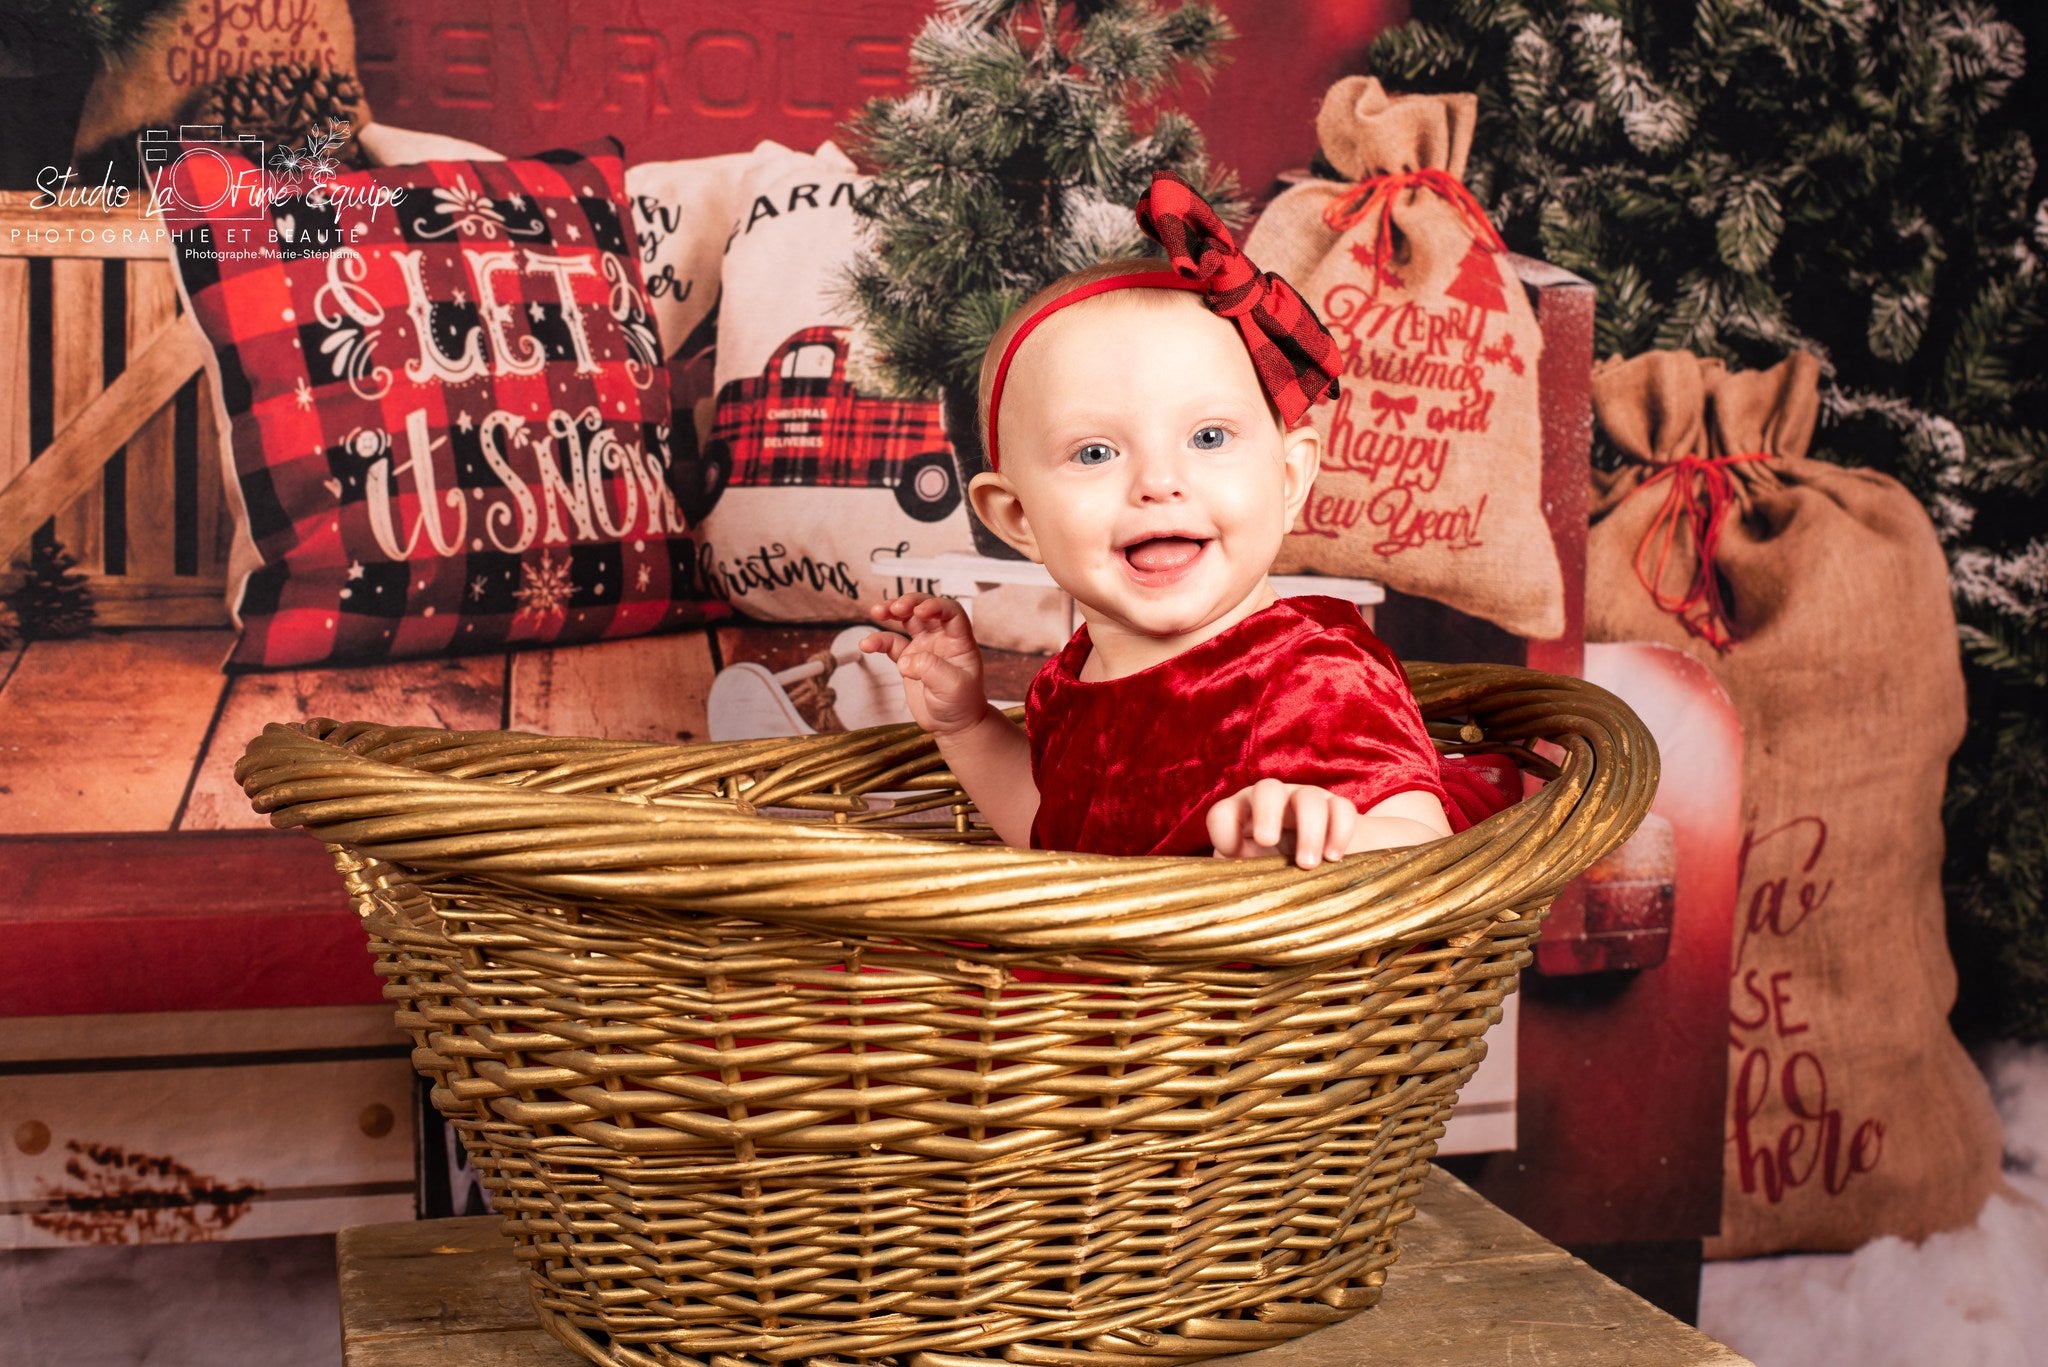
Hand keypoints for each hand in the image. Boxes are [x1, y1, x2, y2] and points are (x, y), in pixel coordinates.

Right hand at [861, 593, 990, 736]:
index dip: (936, 606)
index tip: (920, 611)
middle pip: (925, 609)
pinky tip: (866, 644)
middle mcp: (942, 639)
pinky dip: (878, 641)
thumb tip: (906, 661)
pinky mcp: (908, 659)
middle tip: (894, 608)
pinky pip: (891, 644)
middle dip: (909, 603)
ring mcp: (924, 647)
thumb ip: (931, 669)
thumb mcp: (953, 687)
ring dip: (891, 612)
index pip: (950, 612)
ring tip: (877, 611)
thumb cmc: (962, 705)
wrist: (952, 726)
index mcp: (959, 640)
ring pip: (906, 620)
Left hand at [1207, 779, 1358, 869]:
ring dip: (1309, 831)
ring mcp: (1308, 800)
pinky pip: (1342, 808)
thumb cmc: (1275, 872)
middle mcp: (1274, 802)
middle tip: (1267, 841)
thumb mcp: (1253, 875)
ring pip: (1309, 799)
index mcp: (1243, 815)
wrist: (1322, 868)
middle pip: (1267, 790)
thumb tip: (1229, 890)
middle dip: (1266, 813)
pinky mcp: (1338, 808)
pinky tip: (1334, 858)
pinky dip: (1339, 831)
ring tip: (1307, 865)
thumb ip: (1240, 877)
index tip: (1231, 851)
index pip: (1224, 812)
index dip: (1223, 828)